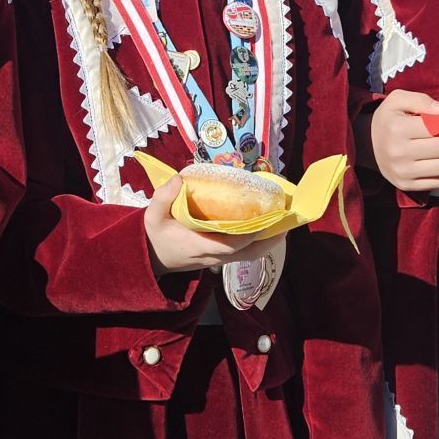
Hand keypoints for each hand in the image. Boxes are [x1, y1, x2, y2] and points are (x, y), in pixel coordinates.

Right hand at [143, 174, 278, 274]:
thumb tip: (179, 179)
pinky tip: (271, 225)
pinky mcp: (224, 257)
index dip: (247, 235)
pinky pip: (248, 252)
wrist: (155, 258)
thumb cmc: (158, 235)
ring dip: (270, 240)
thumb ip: (162, 197)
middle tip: (286, 218)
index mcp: (198, 246)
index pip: (228, 245)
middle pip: (249, 253)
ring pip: (252, 254)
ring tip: (285, 220)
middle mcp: (214, 256)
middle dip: (270, 238)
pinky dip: (262, 241)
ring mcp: (221, 259)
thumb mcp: (152, 216)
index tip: (262, 220)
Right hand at [370, 91, 438, 192]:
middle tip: (433, 137)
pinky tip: (425, 163)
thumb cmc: (388, 120)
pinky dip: (435, 172)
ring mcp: (402, 172)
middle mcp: (398, 152)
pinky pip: (437, 182)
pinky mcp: (405, 185)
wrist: (367, 145)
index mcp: (397, 128)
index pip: (438, 129)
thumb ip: (421, 100)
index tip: (437, 124)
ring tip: (429, 151)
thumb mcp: (398, 100)